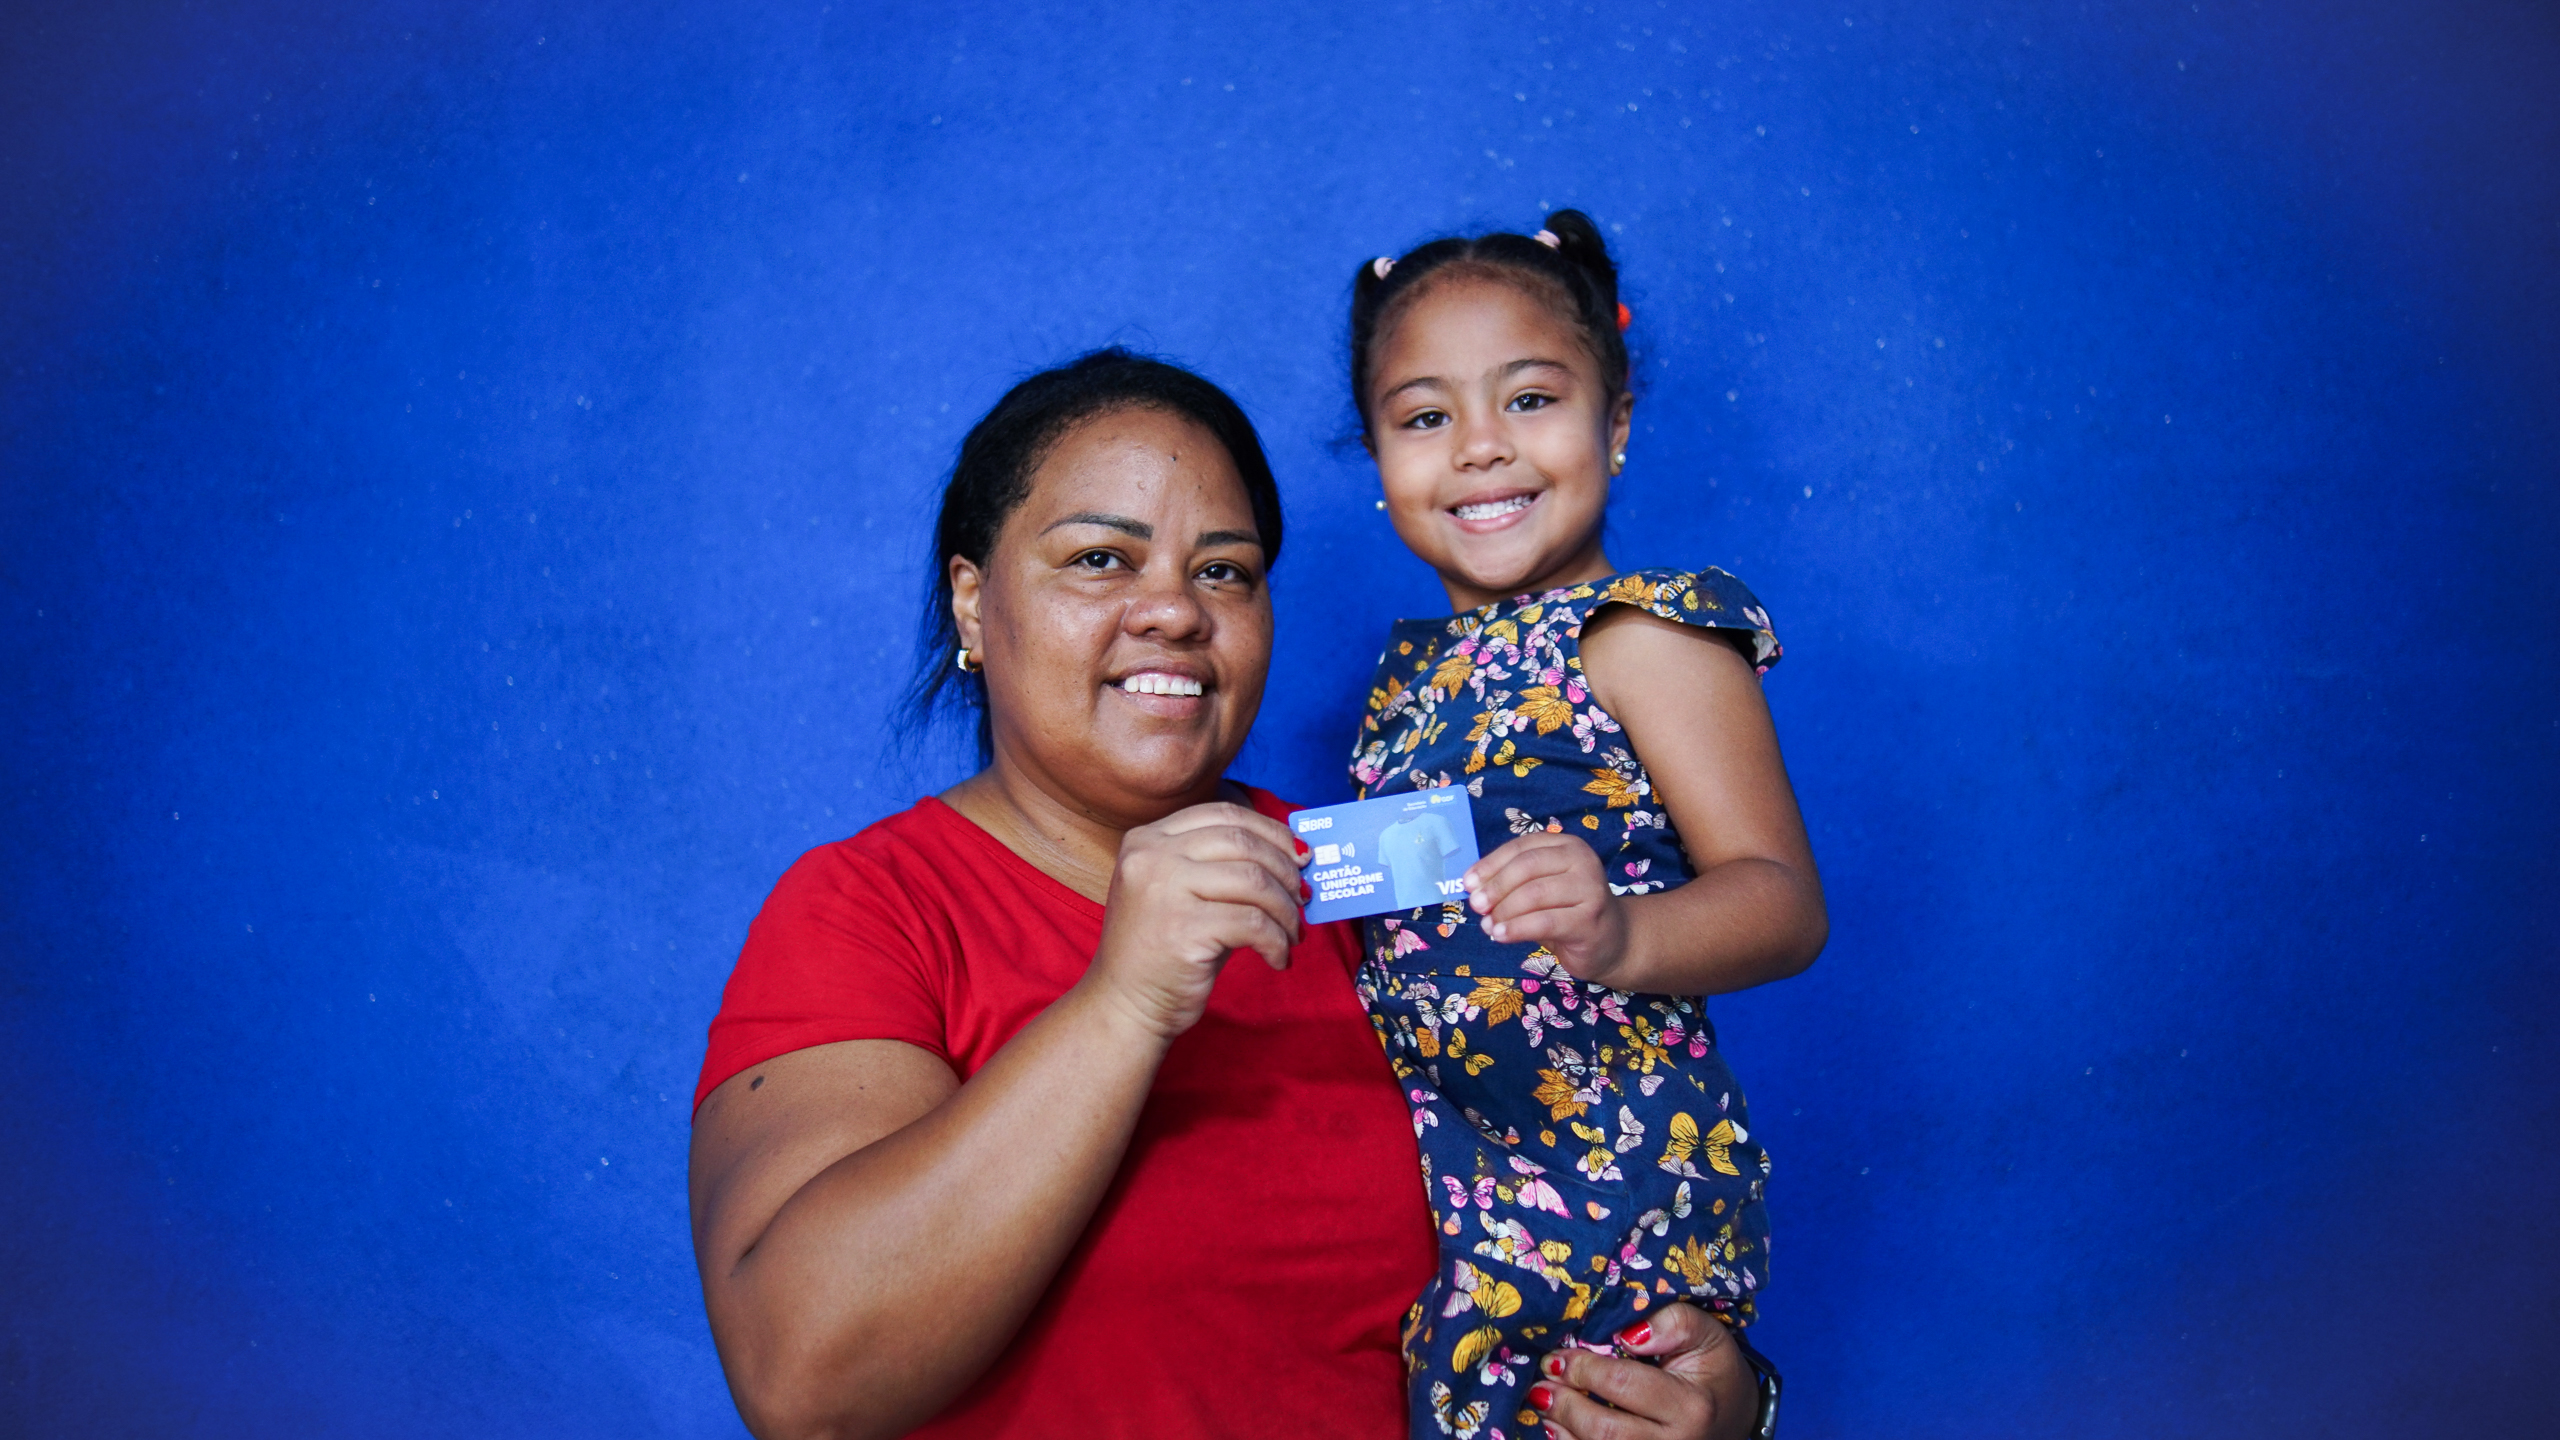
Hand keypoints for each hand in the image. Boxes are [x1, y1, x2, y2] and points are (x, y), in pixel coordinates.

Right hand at [1083, 801, 1305, 1040]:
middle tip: (1303, 897)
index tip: (1298, 855)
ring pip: (1254, 880)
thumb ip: (1223, 868)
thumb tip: (1294, 859)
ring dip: (1286, 910)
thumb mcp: (1183, 893)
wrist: (1124, 1005)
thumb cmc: (1163, 951)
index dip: (1270, 831)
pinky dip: (1277, 941)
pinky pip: (1254, 923)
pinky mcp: (1183, 929)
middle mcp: (1151, 857)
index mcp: (1147, 839)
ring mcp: (1164, 890)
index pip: (1223, 814)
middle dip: (1285, 870)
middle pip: (1243, 842)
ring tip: (1293, 933)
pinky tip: (1278, 958)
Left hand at [1462, 829, 1628, 981]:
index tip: (1467, 883)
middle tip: (1476, 906)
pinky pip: (1544, 922)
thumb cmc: (1568, 911)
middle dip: (1495, 886)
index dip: (1490, 864)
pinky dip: (1517, 929)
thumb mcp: (1540, 889)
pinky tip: (1500, 935)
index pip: (1521, 847)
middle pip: (1527, 867)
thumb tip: (1472, 888)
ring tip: (1488, 926)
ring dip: (1504, 911)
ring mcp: (1590, 889)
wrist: (1612, 941)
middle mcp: (1582, 861)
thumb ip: (1512, 883)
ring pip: (1534, 894)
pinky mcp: (1590, 920)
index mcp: (1566, 845)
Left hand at [1527, 1305, 1755, 1439]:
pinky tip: (1557, 1427)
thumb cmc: (1713, 1368)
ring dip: (1562, 1428)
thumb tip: (1626, 1334)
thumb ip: (1672, 1322)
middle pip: (1604, 1430)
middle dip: (1564, 1404)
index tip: (1557, 1356)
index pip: (1621, 1386)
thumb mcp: (1705, 1332)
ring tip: (1542, 1401)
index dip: (1582, 1369)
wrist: (1735, 1415)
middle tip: (1542, 1380)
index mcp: (1691, 1407)